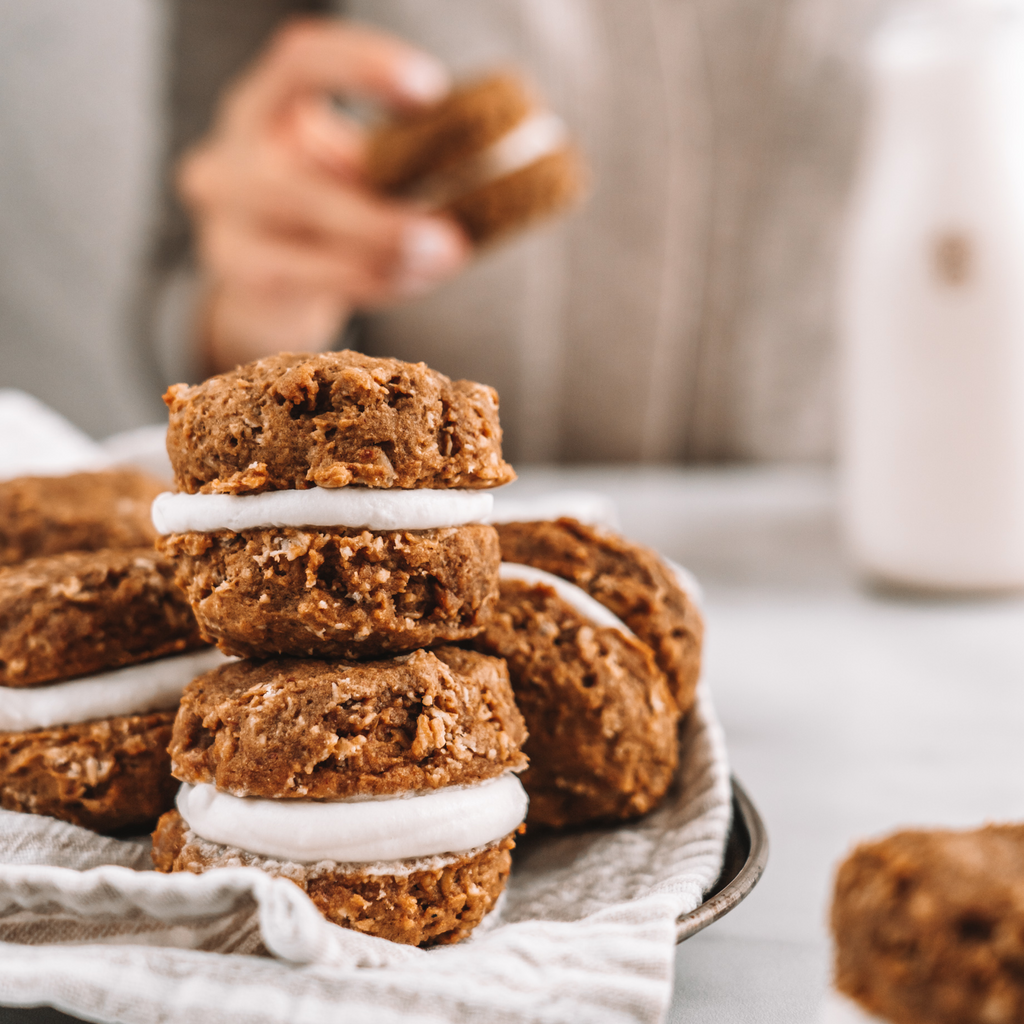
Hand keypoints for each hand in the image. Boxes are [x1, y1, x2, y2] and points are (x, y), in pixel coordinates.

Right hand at [178, 19, 470, 372]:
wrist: (265, 286)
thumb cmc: (328, 216)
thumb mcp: (358, 176)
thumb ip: (407, 164)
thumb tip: (502, 164)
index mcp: (265, 105)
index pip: (300, 59)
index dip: (363, 65)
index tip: (432, 91)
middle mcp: (230, 155)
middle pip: (299, 177)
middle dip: (382, 215)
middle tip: (453, 239)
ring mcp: (226, 218)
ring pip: (306, 233)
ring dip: (386, 253)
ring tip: (443, 261)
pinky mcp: (239, 272)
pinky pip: (312, 278)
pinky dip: (373, 280)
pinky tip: (414, 280)